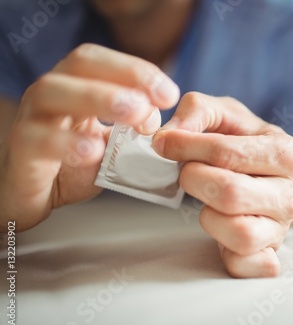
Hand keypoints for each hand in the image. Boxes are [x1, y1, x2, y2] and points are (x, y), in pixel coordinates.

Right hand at [0, 44, 179, 231]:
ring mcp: (32, 118)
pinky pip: (37, 139)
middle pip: (80, 65)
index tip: (169, 95)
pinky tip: (92, 151)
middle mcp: (52, 93)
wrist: (34, 196)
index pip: (103, 61)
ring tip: (133, 114)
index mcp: (76, 85)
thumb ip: (138, 128)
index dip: (137, 71)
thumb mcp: (113, 143)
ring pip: (52, 92)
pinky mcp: (21, 151)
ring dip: (98, 97)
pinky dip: (67, 142)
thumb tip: (171, 116)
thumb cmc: (74, 164)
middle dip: (124, 77)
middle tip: (155, 103)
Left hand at [152, 92, 292, 277]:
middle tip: (188, 173)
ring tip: (207, 201)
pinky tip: (220, 232)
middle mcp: (292, 194)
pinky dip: (228, 254)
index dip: (185, 147)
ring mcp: (282, 228)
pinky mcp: (268, 255)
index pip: (226, 153)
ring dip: (208, 215)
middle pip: (230, 193)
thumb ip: (197, 110)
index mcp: (287, 153)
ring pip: (239, 232)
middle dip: (194, 180)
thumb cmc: (243, 144)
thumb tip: (169, 135)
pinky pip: (245, 264)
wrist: (267, 176)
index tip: (164, 144)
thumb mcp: (224, 114)